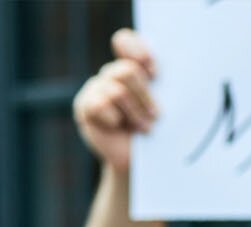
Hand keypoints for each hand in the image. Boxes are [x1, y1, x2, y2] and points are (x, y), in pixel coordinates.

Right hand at [73, 28, 157, 172]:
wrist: (140, 161)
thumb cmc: (158, 132)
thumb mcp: (164, 106)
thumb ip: (162, 85)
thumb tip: (166, 71)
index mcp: (133, 66)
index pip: (125, 41)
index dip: (137, 50)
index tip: (155, 73)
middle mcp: (112, 74)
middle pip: (126, 70)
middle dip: (145, 96)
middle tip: (157, 116)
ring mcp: (96, 87)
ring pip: (116, 90)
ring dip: (135, 113)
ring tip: (144, 128)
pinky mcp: (84, 105)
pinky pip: (100, 104)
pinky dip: (115, 119)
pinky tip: (117, 127)